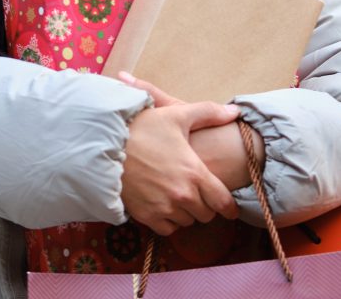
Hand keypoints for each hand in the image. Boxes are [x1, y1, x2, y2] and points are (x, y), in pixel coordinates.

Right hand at [119, 72, 239, 235]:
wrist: (105, 143)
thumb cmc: (143, 127)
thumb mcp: (176, 115)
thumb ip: (208, 113)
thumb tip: (235, 111)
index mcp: (194, 173)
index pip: (223, 203)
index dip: (229, 206)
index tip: (229, 208)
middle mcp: (182, 196)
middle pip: (206, 214)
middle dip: (204, 204)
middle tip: (195, 191)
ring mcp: (163, 208)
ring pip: (187, 221)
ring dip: (186, 211)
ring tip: (176, 193)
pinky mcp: (146, 216)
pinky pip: (167, 228)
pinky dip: (168, 219)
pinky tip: (162, 202)